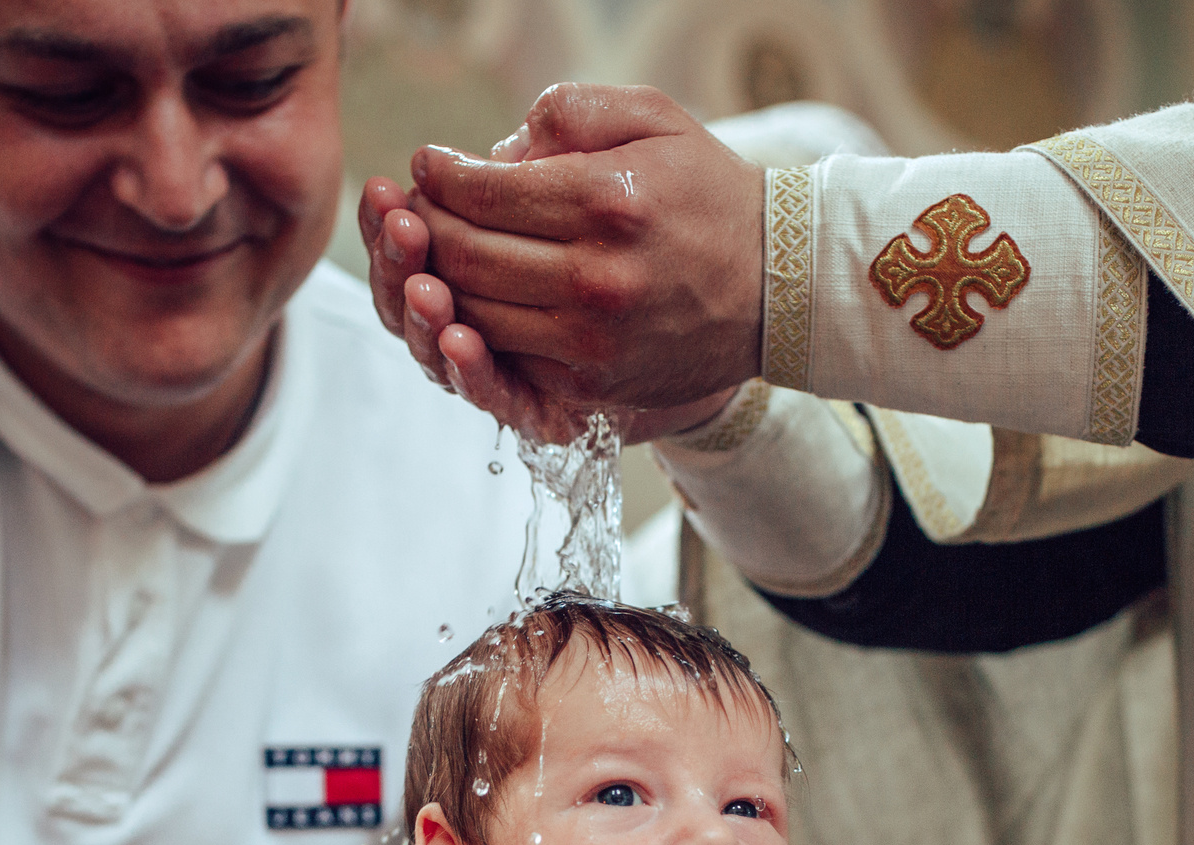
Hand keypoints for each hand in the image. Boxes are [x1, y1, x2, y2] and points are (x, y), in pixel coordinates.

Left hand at [394, 84, 765, 418]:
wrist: (776, 286)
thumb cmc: (706, 192)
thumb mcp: (653, 118)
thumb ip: (568, 112)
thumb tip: (495, 153)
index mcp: (605, 202)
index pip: (484, 193)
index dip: (441, 177)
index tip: (429, 166)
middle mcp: (595, 278)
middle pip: (466, 258)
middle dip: (425, 229)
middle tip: (416, 211)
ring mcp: (591, 340)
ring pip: (474, 314)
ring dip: (436, 284)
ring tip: (434, 254)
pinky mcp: (591, 383)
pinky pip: (506, 357)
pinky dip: (475, 330)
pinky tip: (470, 299)